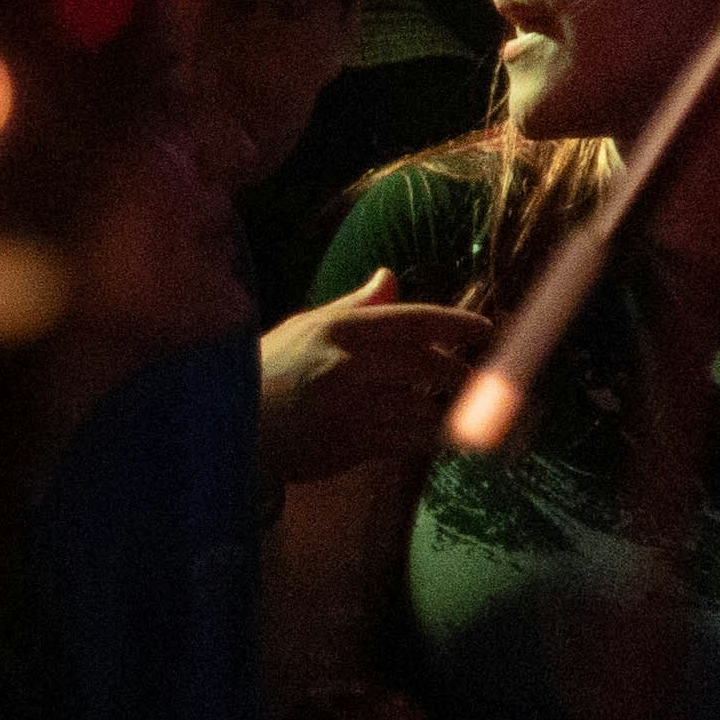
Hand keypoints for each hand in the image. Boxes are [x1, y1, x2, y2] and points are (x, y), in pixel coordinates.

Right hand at [260, 267, 500, 484]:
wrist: (234, 426)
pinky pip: (417, 440)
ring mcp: (360, 406)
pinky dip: (438, 439)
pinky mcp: (362, 443)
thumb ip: (355, 305)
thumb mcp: (305, 327)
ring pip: (430, 406)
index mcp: (341, 328)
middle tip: (472, 378)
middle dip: (461, 374)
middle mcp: (354, 363)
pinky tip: (449, 438)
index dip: (456, 323)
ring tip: (469, 411)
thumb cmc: (266, 371)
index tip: (486, 328)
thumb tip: (389, 276)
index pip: (415, 320)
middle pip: (434, 366)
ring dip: (454, 411)